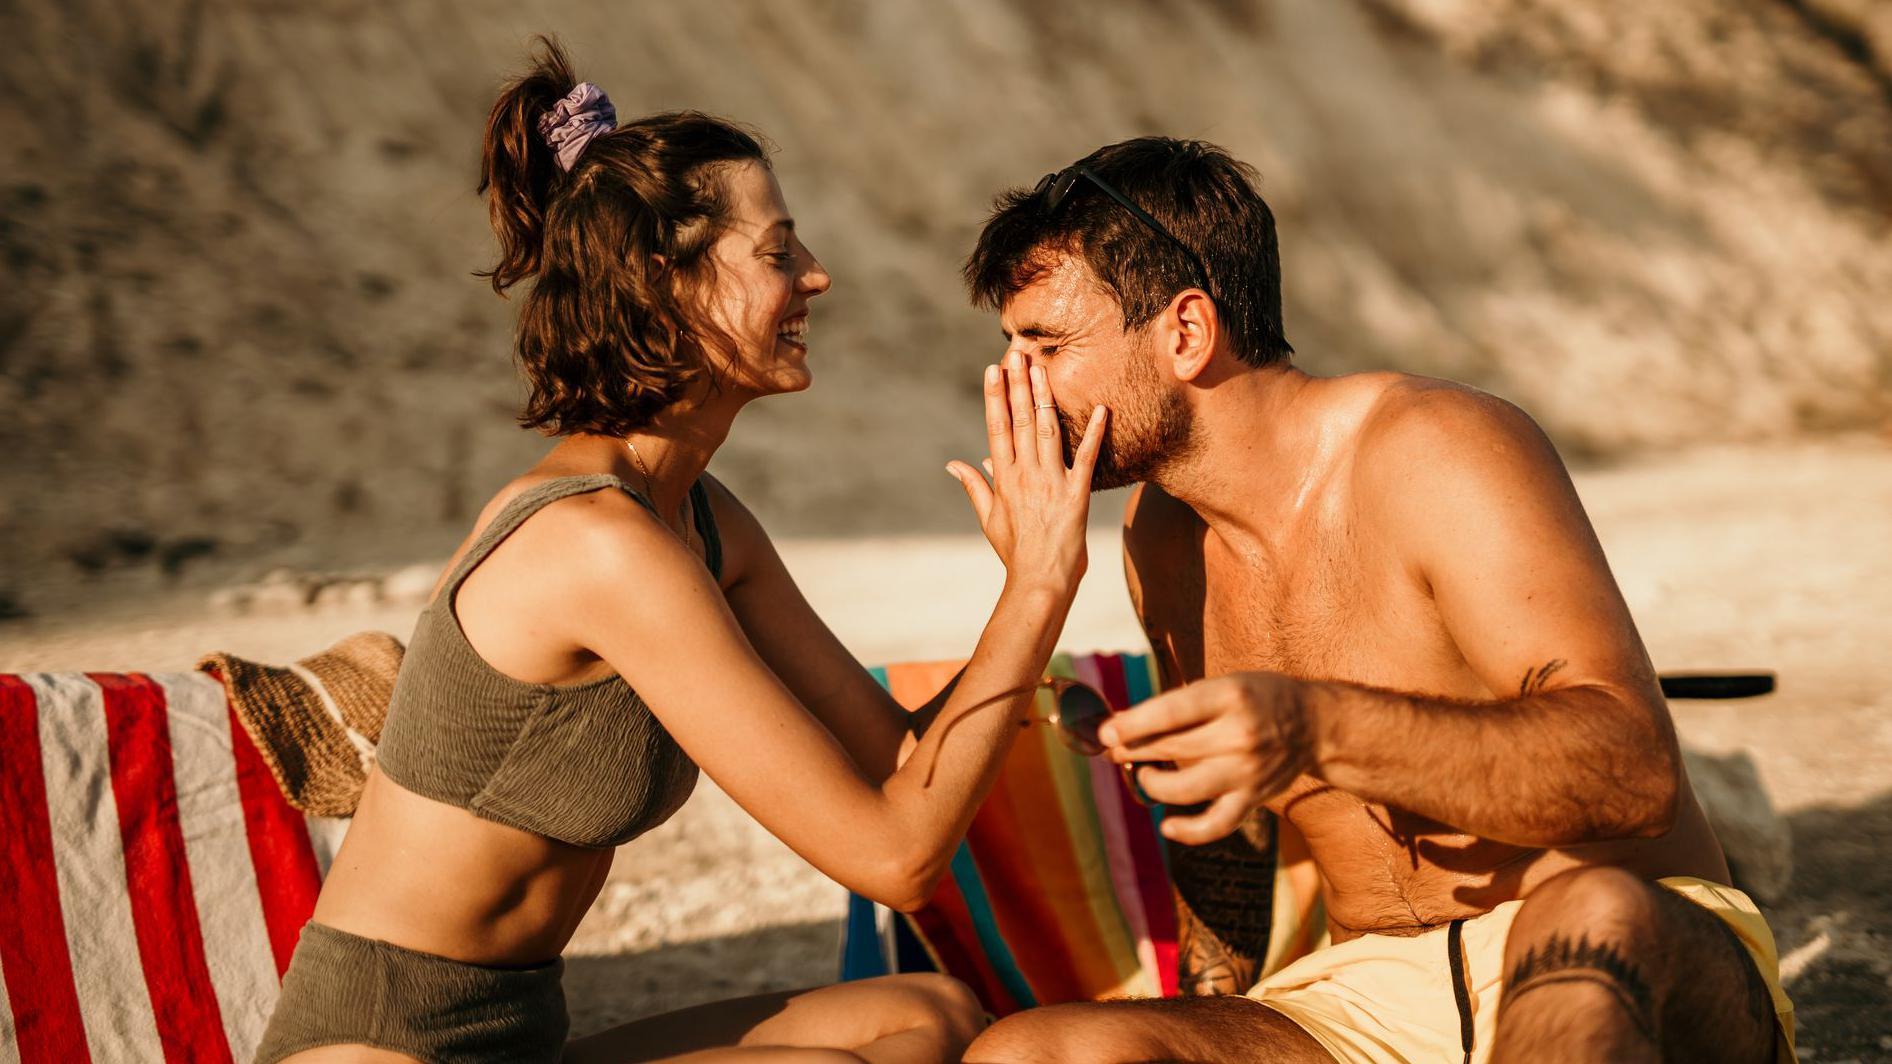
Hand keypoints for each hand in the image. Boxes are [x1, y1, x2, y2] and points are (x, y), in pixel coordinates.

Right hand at [947, 351, 1106, 592]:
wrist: (1039, 581)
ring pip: (1046, 430)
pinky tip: (1102, 409)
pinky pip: (1085, 458)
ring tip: (1042, 368)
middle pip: (1019, 421)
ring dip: (1044, 397)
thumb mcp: (989, 518)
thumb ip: (975, 486)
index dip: (995, 397)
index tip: (994, 370)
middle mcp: (1024, 475)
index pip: (996, 428)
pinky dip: (1094, 433)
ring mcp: (1050, 483)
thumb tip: (955, 464)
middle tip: (1017, 353)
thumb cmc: (1015, 552)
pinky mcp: (1076, 495)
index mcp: (1003, 478)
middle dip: (1017, 385)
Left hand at [1097, 672, 1315, 844]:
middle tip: (1114, 750)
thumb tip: (1125, 727)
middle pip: (1173, 748)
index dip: (1134, 724)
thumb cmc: (1257, 698)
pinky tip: (1167, 825)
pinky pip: (1215, 824)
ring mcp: (1247, 771)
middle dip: (1134, 751)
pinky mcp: (1253, 798)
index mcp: (1230, 696)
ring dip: (1153, 785)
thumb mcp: (1224, 685)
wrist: (1314, 724)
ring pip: (1185, 789)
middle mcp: (1240, 735)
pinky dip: (1187, 831)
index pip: (1173, 712)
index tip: (1105, 732)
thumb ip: (1182, 704)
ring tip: (1143, 775)